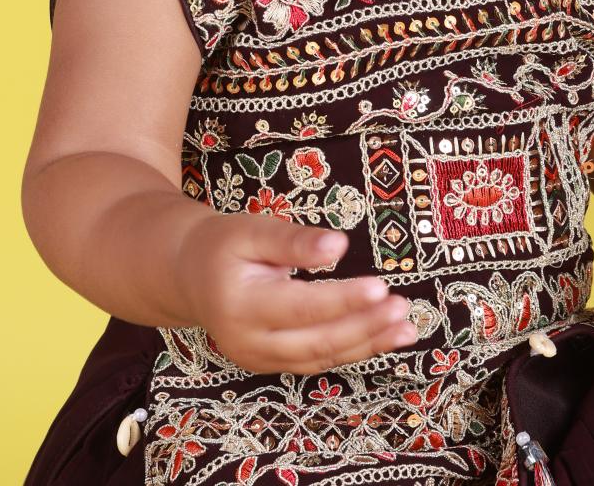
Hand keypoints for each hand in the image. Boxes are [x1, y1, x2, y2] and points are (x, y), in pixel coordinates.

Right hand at [178, 212, 416, 373]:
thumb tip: (339, 245)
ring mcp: (259, 359)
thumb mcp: (252, 230)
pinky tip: (385, 338)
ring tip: (406, 328)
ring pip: (320, 359)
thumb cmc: (222, 245)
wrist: (187, 275)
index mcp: (241, 305)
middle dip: (363, 328)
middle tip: (401, 308)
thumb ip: (293, 240)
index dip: (343, 300)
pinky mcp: (271, 363)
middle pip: (315, 341)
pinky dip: (354, 351)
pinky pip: (317, 362)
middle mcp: (248, 342)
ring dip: (367, 345)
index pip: (301, 307)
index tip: (381, 286)